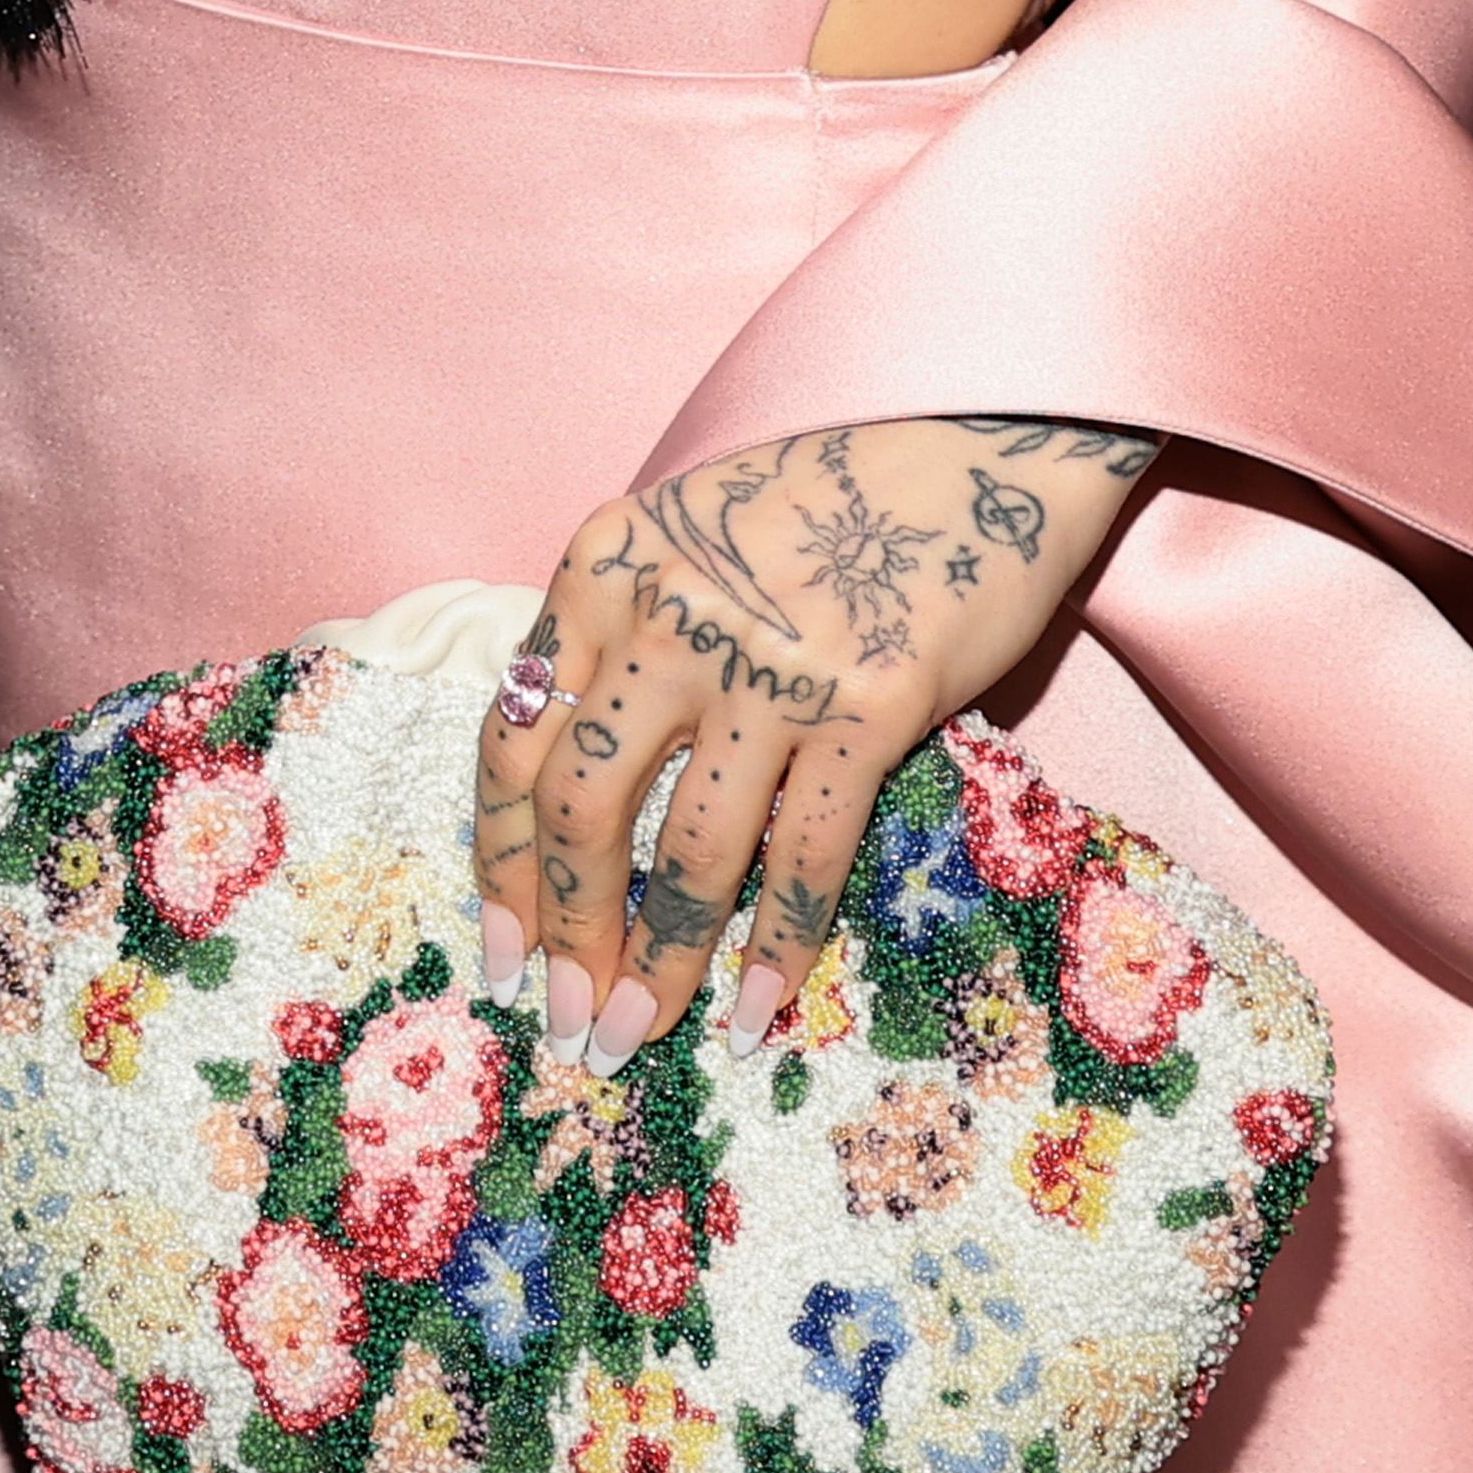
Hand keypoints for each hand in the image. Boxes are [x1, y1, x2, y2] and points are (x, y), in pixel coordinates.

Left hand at [475, 413, 1155, 1072]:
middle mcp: (670, 612)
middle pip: (582, 809)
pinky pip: (802, 856)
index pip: (517, 735)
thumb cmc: (827, 491)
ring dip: (659, 965)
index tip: (499, 947)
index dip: (500, 858)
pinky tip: (755, 1016)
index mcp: (606, 565)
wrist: (973, 435)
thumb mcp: (690, 532)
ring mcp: (769, 662)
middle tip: (567, 1022)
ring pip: (688, 852)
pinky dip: (773, 951)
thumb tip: (577, 799)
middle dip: (566, 934)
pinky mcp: (867, 706)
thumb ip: (629, 637)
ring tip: (637, 1037)